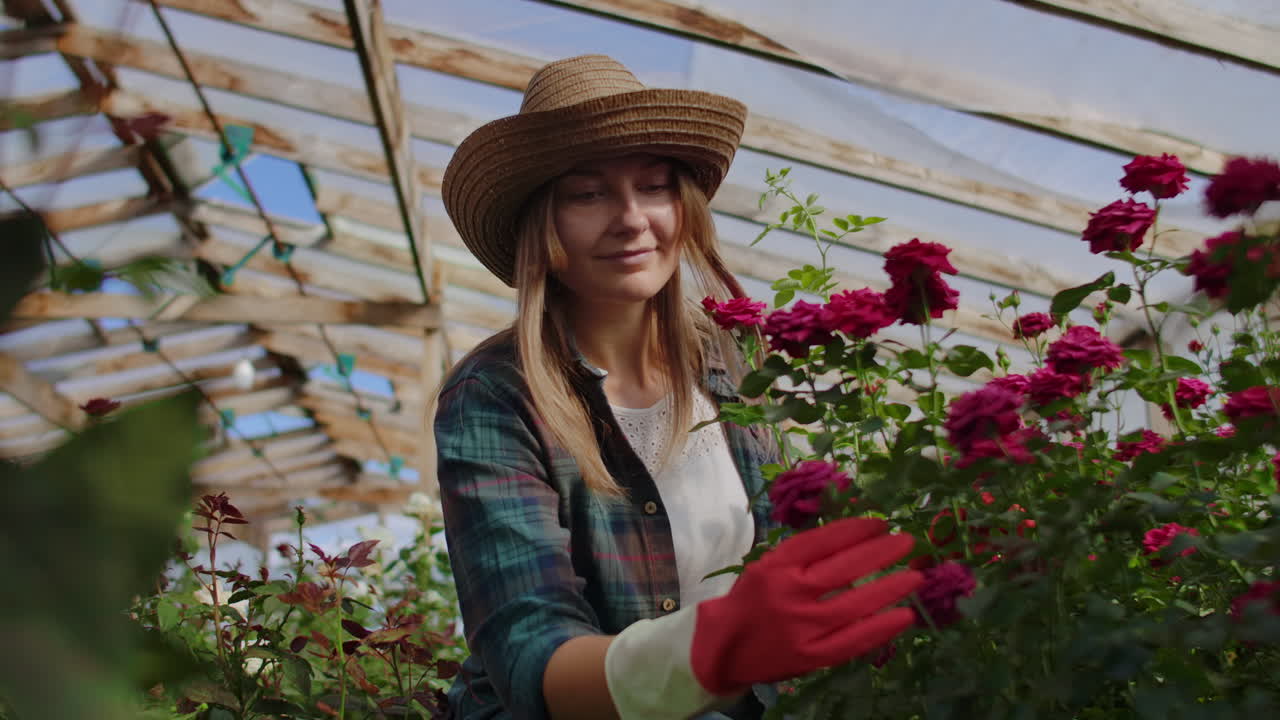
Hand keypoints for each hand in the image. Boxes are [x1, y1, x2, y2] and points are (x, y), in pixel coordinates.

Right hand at [690, 516, 921, 694]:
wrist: (722, 648)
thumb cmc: (752, 601)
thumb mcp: (767, 566)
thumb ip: (803, 555)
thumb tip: (855, 536)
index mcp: (776, 566)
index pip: (823, 541)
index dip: (856, 530)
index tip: (880, 523)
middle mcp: (790, 593)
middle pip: (844, 568)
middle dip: (880, 552)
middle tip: (906, 542)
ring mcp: (802, 627)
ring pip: (854, 603)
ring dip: (889, 587)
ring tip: (915, 575)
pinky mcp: (812, 657)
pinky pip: (853, 641)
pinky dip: (881, 628)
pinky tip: (904, 615)